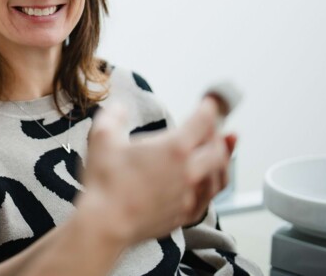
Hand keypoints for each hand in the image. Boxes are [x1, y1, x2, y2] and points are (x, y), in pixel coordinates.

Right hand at [78, 99, 232, 244]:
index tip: (211, 102)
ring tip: (221, 150)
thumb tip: (120, 108)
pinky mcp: (185, 214)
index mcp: (174, 148)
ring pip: (220, 174)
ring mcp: (190, 195)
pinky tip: (208, 180)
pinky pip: (210, 197)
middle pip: (218, 148)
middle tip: (212, 126)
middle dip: (218, 133)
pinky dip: (213, 183)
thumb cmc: (105, 182)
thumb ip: (113, 115)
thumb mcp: (101, 137)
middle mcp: (189, 171)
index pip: (203, 122)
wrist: (105, 224)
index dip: (210, 108)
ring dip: (223, 159)